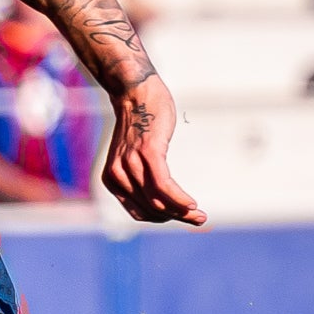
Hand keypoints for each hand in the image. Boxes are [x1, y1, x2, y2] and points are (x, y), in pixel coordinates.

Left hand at [99, 72, 202, 225]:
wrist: (136, 94)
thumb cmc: (142, 126)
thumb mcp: (135, 157)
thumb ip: (143, 177)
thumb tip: (165, 201)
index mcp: (113, 180)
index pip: (141, 212)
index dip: (164, 219)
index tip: (183, 218)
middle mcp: (118, 175)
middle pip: (152, 209)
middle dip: (177, 218)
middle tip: (199, 220)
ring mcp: (132, 164)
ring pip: (158, 200)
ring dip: (182, 212)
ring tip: (200, 215)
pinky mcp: (148, 152)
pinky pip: (163, 185)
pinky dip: (178, 198)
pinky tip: (191, 204)